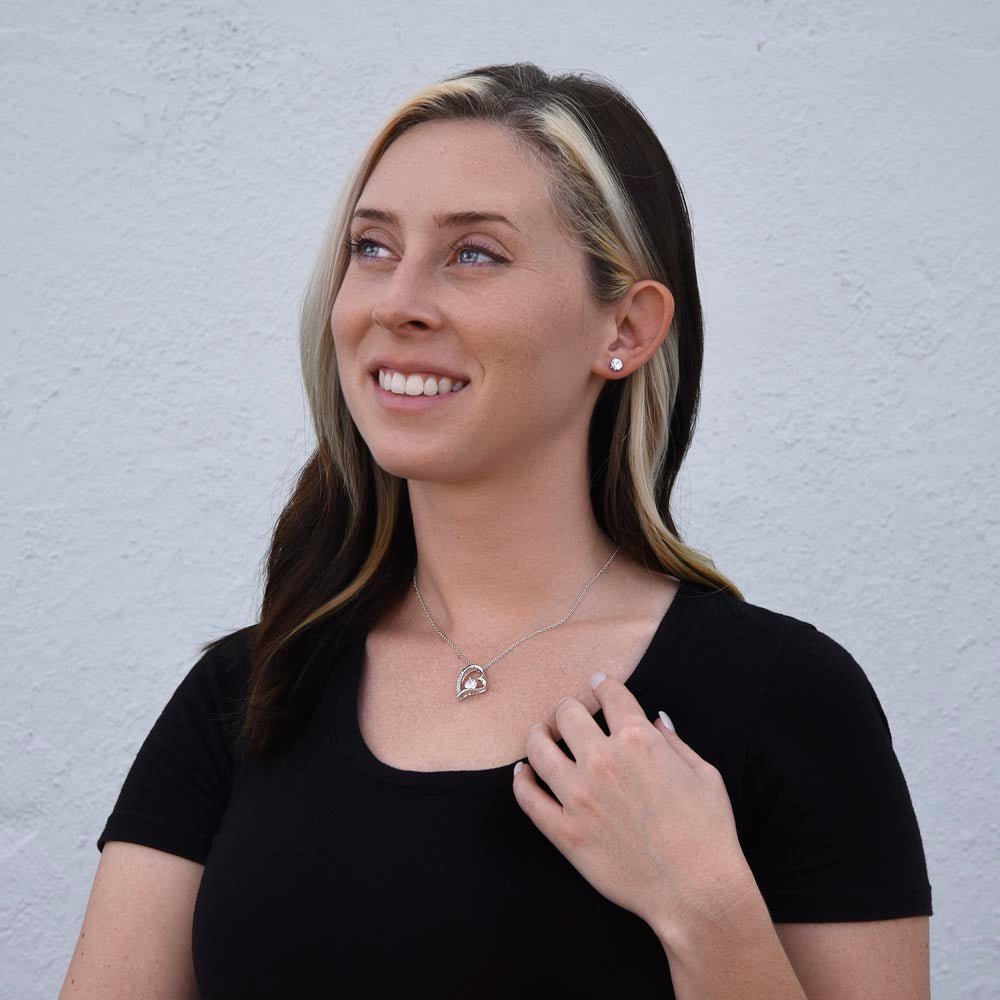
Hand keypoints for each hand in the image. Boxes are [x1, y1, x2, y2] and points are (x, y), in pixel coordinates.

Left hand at [512, 671, 755, 936]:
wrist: (696, 890)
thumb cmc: (708, 833)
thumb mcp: (704, 775)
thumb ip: (674, 742)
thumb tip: (657, 720)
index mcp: (638, 740)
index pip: (610, 695)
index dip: (603, 684)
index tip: (597, 683)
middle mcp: (603, 759)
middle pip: (567, 714)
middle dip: (569, 709)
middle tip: (569, 714)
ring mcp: (579, 795)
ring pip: (538, 749)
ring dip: (538, 736)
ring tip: (540, 735)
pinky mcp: (564, 831)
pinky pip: (528, 798)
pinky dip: (521, 780)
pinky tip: (523, 773)